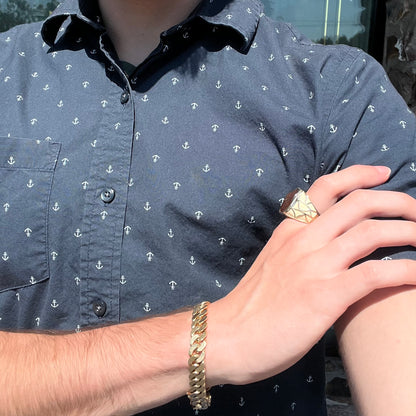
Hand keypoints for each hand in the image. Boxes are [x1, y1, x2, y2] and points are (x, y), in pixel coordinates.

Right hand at [207, 165, 415, 385]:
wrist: (229, 337)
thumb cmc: (252, 304)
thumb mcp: (272, 262)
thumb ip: (297, 247)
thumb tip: (326, 244)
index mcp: (289, 230)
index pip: (325, 187)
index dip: (359, 174)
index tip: (382, 173)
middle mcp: (303, 240)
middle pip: (359, 204)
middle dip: (397, 202)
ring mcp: (315, 266)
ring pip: (373, 233)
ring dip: (409, 232)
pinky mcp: (326, 296)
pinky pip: (376, 274)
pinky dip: (407, 271)